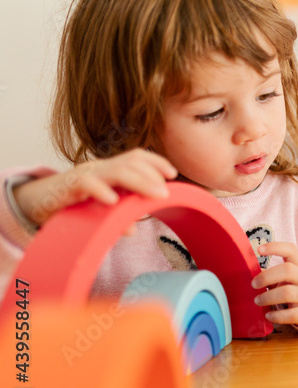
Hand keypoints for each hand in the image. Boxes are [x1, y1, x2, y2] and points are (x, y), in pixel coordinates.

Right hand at [13, 148, 177, 235]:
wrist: (34, 202)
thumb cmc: (72, 204)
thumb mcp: (99, 209)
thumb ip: (116, 216)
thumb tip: (132, 230)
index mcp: (109, 170)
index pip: (135, 157)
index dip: (155, 161)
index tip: (173, 174)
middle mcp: (100, 168)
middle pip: (130, 162)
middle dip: (152, 175)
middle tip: (166, 192)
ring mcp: (85, 174)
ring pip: (115, 170)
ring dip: (138, 182)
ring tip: (155, 195)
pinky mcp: (68, 185)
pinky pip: (87, 183)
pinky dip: (101, 191)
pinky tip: (113, 202)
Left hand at [251, 242, 297, 326]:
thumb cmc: (295, 287)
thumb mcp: (289, 276)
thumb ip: (271, 273)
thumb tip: (247, 273)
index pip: (291, 250)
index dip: (275, 247)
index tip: (259, 250)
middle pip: (288, 270)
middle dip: (266, 277)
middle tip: (253, 284)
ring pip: (287, 293)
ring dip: (268, 297)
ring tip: (257, 301)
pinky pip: (290, 315)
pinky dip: (276, 316)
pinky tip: (268, 315)